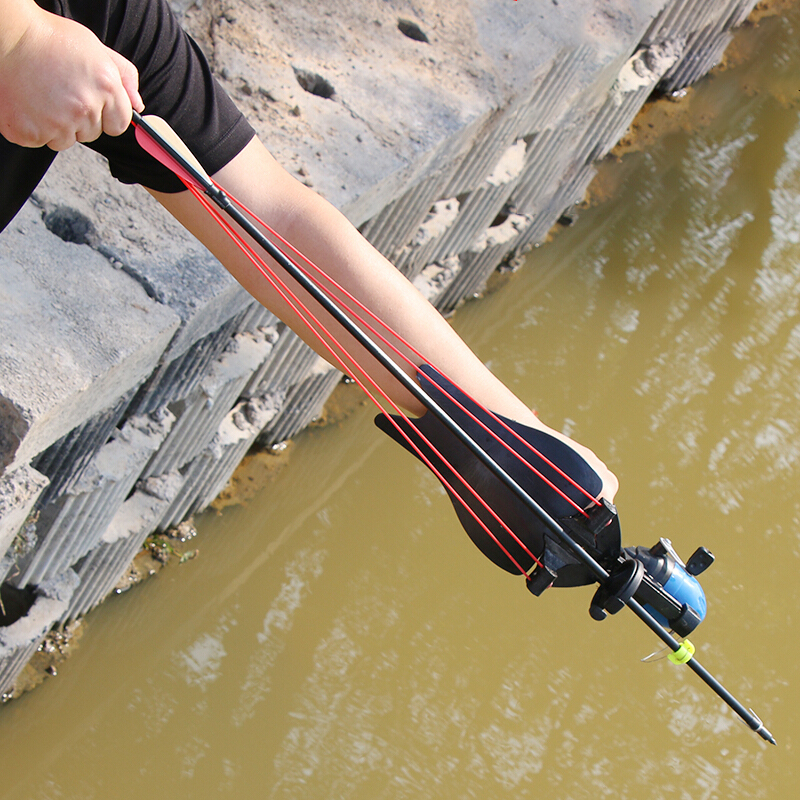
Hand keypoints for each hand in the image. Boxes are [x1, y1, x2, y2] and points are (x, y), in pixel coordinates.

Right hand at [0, 2, 143, 149]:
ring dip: (56, 125)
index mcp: (105, 88)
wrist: (5, 36)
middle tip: (59, 91)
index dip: (105, 114)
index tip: (89, 100)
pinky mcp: (30, 133)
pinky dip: (32, 128)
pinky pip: (39, 141)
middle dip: (79, 118)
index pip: (119, 124)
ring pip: (65, 140)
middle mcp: (85, 108)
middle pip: (91, 133)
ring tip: (42, 96)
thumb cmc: (48, 39)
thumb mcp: (96, 49)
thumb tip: (138, 106)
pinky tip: (27, 104)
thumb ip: (124, 78)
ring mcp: (57, 123)